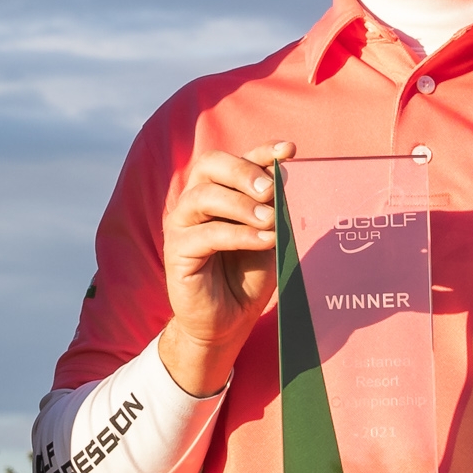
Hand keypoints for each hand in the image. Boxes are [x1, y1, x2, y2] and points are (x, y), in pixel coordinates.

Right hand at [159, 142, 293, 396]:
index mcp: (218, 191)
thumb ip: (276, 210)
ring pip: (204, 196)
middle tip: (272, 188)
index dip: (261, 151)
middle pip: (210, 165)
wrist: (227, 322)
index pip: (235, 159)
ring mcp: (182, 225)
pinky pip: (206, 234)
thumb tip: (294, 183)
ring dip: (242, 204)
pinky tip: (264, 240)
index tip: (289, 151)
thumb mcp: (269, 236)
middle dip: (244, 170)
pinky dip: (239, 234)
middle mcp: (195, 202)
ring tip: (271, 220)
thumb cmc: (248, 277)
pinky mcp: (177, 251)